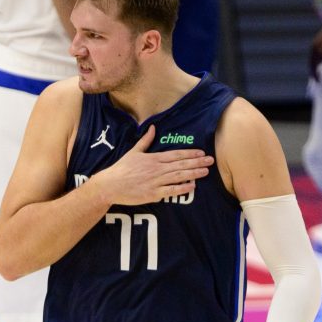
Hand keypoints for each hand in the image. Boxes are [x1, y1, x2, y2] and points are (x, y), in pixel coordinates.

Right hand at [92, 125, 214, 206]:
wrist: (110, 185)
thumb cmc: (122, 169)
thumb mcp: (134, 152)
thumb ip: (145, 140)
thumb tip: (153, 127)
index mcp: (153, 158)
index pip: (175, 155)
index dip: (189, 153)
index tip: (201, 152)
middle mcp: (156, 169)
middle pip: (180, 165)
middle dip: (197, 162)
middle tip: (211, 161)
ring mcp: (155, 182)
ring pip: (178, 177)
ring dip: (193, 174)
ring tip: (205, 172)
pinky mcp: (153, 194)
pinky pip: (170, 190)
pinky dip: (182, 188)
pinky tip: (192, 186)